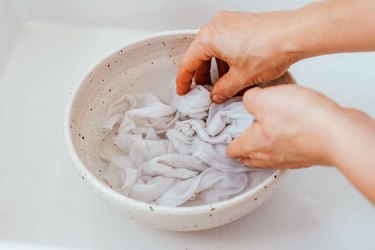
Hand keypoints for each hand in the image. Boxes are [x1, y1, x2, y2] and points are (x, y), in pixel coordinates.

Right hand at [176, 11, 296, 102]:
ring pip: (213, 48)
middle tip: (201, 90)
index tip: (183, 90)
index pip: (188, 62)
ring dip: (214, 67)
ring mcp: (229, 22)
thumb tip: (217, 94)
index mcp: (209, 37)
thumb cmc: (270, 48)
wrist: (294, 33)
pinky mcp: (241, 23)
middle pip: (199, 54)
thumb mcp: (241, 77)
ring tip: (220, 84)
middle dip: (200, 75)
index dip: (183, 80)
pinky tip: (232, 71)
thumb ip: (224, 89)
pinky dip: (225, 57)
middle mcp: (216, 25)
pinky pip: (225, 42)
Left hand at [227, 84, 344, 167]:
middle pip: (251, 159)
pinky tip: (291, 136)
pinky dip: (286, 148)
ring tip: (265, 138)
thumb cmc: (301, 119)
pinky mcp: (308, 155)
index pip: (233, 150)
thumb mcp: (264, 99)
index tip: (226, 139)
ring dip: (265, 150)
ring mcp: (290, 159)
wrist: (337, 133)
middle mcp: (270, 156)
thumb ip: (249, 99)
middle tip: (242, 140)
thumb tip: (249, 99)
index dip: (227, 143)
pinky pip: (290, 155)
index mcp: (254, 144)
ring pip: (270, 158)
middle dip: (245, 150)